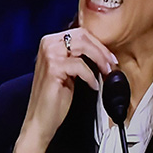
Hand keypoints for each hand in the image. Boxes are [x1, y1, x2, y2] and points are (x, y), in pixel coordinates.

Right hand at [12, 27, 116, 152]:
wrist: (40, 119)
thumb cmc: (54, 98)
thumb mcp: (68, 71)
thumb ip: (78, 57)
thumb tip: (102, 52)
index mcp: (49, 42)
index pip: (80, 33)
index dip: (99, 44)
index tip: (110, 57)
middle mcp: (47, 44)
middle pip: (83, 36)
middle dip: (102, 50)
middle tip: (112, 64)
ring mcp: (49, 55)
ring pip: (83, 46)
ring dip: (100, 60)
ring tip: (106, 72)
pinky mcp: (53, 68)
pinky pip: (81, 66)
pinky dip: (91, 76)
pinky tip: (93, 86)